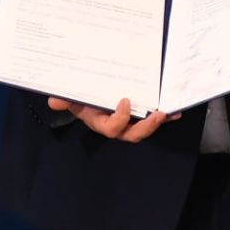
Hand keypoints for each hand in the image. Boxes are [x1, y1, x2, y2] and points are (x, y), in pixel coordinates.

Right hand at [45, 96, 175, 143]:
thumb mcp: (71, 98)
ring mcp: (128, 122)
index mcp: (100, 122)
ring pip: (143, 128)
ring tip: (167, 113)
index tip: (124, 101)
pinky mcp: (137, 116)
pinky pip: (150, 119)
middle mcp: (116, 125)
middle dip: (145, 128)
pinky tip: (175, 112)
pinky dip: (164, 117)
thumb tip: (54, 100)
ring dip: (157, 123)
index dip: (119, 119)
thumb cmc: (80, 99)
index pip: (111, 128)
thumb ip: (64, 100)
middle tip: (156, 115)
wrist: (86, 95)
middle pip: (132, 134)